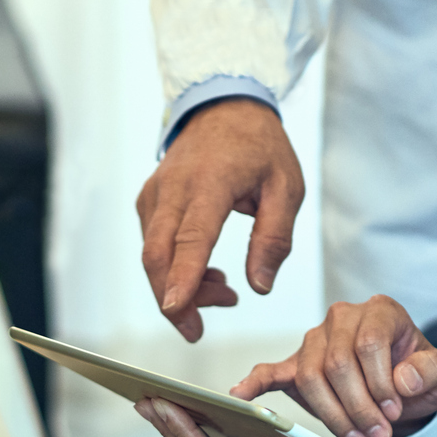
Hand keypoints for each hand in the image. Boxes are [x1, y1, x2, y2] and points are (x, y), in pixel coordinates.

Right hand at [137, 99, 304, 341]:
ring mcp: (156, 195)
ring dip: (180, 287)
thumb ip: (274, 238)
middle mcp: (175, 188)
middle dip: (174, 301)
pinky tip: (206, 272)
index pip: (192, 236)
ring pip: (153, 256)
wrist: (224, 106)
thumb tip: (260, 286)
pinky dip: (175, 270)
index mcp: (212, 182)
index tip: (177, 309)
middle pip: (158, 255)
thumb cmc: (259, 147)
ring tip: (224, 290)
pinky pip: (153, 246)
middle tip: (198, 330)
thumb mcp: (286, 188)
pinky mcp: (149, 203)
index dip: (183, 276)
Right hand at [231, 295, 436, 436]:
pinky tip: (239, 396)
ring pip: (312, 377)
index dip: (379, 383)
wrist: (405, 391)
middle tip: (378, 436)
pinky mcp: (295, 365)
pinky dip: (254, 383)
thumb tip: (405, 378)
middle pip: (337, 364)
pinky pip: (269, 371)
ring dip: (333, 415)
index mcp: (379, 312)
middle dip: (358, 407)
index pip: (368, 344)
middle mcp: (342, 319)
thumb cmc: (419, 378)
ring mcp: (314, 341)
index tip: (393, 413)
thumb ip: (432, 371)